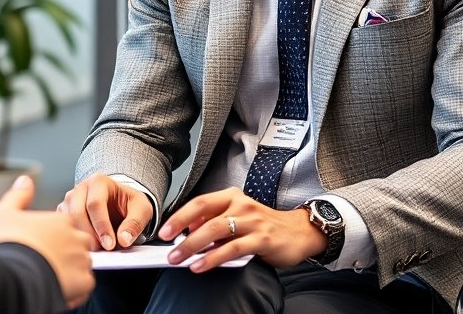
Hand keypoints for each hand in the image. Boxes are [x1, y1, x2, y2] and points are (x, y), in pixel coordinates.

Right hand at [0, 175, 94, 308]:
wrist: (11, 276)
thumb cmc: (7, 245)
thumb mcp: (4, 213)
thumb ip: (18, 196)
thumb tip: (25, 181)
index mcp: (59, 219)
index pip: (66, 225)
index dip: (55, 236)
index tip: (42, 246)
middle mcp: (74, 236)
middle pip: (79, 242)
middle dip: (68, 251)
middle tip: (48, 261)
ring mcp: (80, 258)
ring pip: (83, 263)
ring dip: (72, 269)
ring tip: (52, 276)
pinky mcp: (83, 281)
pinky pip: (85, 283)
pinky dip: (75, 286)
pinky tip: (59, 287)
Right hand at [59, 172, 154, 249]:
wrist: (121, 203)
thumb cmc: (129, 204)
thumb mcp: (142, 209)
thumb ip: (135, 223)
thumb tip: (123, 239)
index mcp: (99, 182)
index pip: (95, 204)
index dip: (102, 226)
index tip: (110, 244)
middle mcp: (81, 188)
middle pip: (78, 212)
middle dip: (90, 234)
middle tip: (103, 250)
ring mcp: (70, 199)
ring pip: (68, 220)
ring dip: (81, 236)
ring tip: (96, 248)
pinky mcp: (65, 212)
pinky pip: (63, 226)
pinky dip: (73, 236)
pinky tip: (86, 245)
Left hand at [157, 187, 324, 271]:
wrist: (299, 232)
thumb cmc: (264, 226)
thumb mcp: (238, 217)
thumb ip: (215, 221)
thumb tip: (187, 233)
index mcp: (232, 196)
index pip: (200, 202)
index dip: (179, 216)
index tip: (163, 230)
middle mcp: (241, 204)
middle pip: (204, 215)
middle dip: (181, 231)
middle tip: (167, 248)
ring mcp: (252, 221)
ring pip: (216, 230)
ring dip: (193, 246)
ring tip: (179, 258)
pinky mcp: (262, 239)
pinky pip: (232, 248)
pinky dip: (213, 258)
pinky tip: (200, 266)